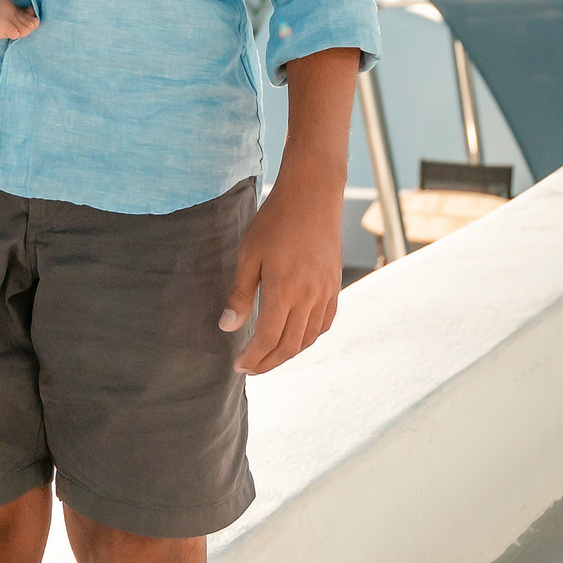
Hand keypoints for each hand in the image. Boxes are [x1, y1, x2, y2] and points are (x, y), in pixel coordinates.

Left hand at [219, 161, 344, 374]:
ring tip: (269, 355)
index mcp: (285, 290)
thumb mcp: (249, 255)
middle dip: (269, 363)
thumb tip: (227, 328)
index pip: (268, 339)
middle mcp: (310, 296)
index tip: (238, 366)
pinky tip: (295, 336)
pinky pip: (324, 323)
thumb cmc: (275, 221)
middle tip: (251, 368)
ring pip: (309, 338)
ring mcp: (326, 292)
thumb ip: (240, 295)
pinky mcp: (335, 285)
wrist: (313, 194)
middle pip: (290, 346)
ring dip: (289, 352)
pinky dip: (309, 337)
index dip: (253, 357)